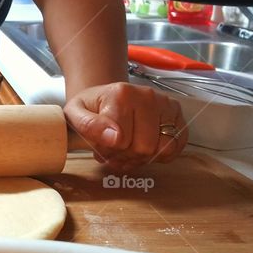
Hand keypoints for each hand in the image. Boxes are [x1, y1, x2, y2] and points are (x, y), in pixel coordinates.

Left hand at [63, 82, 187, 169]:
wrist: (108, 97)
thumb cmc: (92, 108)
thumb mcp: (76, 114)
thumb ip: (89, 125)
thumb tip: (114, 137)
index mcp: (121, 94)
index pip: (121, 141)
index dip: (109, 152)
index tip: (101, 146)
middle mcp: (147, 96)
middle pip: (143, 148)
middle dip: (125, 156)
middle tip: (114, 151)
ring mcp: (166, 104)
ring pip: (161, 149)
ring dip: (142, 158)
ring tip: (128, 150)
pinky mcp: (177, 115)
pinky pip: (176, 146)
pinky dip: (159, 155)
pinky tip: (144, 148)